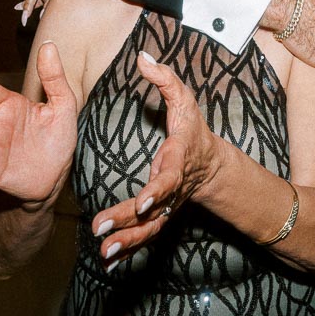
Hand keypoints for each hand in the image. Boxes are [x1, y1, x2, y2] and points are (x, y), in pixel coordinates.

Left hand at [90, 52, 221, 263]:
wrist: (213, 166)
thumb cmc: (194, 131)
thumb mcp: (185, 101)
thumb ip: (165, 79)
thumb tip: (142, 56)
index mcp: (179, 161)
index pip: (170, 178)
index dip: (158, 190)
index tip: (145, 201)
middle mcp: (173, 189)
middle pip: (153, 210)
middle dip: (128, 221)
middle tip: (101, 228)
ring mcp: (167, 206)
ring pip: (148, 229)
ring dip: (126, 241)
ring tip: (104, 252)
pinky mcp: (160, 216)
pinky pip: (145, 235)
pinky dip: (128, 248)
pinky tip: (108, 259)